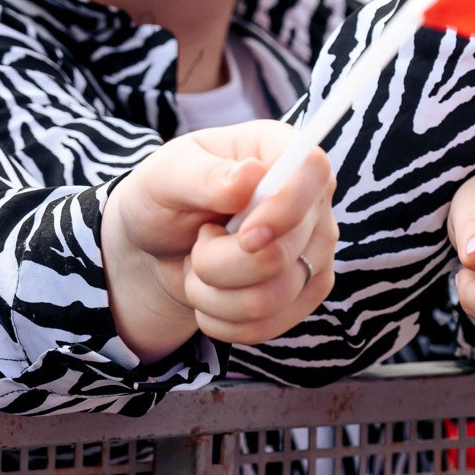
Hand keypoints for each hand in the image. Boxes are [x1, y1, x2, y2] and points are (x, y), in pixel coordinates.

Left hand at [100, 122, 336, 361]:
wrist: (159, 246)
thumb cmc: (163, 197)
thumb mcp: (164, 177)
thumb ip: (203, 176)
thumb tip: (250, 175)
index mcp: (278, 149)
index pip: (312, 171)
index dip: (284, 209)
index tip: (245, 236)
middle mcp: (310, 198)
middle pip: (284, 251)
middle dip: (218, 261)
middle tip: (197, 241)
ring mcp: (315, 248)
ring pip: (275, 295)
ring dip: (214, 293)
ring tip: (199, 267)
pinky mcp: (306, 291)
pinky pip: (270, 325)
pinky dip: (223, 319)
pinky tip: (209, 295)